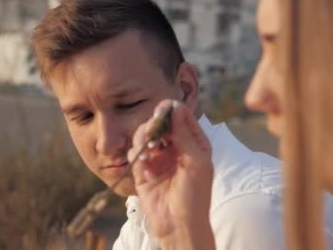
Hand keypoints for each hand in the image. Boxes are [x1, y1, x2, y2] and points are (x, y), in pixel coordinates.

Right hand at [128, 100, 214, 249]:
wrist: (180, 225)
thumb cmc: (195, 195)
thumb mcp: (196, 161)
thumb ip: (185, 134)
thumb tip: (175, 108)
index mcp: (193, 143)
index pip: (182, 118)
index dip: (172, 111)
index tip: (162, 108)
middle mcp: (175, 147)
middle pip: (160, 124)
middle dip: (154, 124)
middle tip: (152, 130)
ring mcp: (158, 158)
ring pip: (145, 135)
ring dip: (144, 137)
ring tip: (148, 148)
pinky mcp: (143, 170)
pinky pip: (136, 152)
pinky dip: (138, 153)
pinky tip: (144, 162)